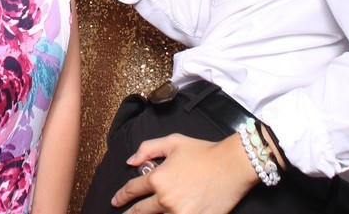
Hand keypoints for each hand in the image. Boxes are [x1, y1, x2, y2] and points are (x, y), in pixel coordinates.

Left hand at [114, 134, 257, 213]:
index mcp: (158, 178)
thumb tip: (130, 162)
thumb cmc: (204, 151)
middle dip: (130, 213)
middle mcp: (166, 198)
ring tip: (150, 213)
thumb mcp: (173, 142)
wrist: (233, 165)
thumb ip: (147, 149)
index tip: (115, 201)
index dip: (121, 196)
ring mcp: (180, 213)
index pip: (132, 190)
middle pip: (140, 211)